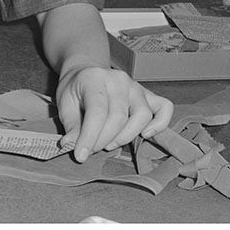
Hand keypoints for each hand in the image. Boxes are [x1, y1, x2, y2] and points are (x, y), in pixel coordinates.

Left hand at [55, 66, 172, 162]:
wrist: (87, 73)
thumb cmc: (76, 90)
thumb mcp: (64, 104)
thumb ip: (70, 125)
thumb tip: (71, 145)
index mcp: (94, 78)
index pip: (97, 111)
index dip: (89, 137)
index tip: (80, 156)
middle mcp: (119, 79)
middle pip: (119, 117)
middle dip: (103, 141)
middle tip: (91, 150)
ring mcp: (136, 86)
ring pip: (142, 115)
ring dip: (125, 137)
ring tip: (109, 144)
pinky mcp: (148, 94)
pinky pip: (165, 108)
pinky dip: (160, 124)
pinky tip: (145, 135)